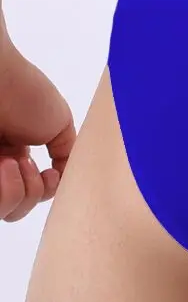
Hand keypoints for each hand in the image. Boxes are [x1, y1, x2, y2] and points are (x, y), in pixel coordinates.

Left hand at [0, 36, 75, 221]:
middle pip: (17, 208)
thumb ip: (67, 153)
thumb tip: (66, 177)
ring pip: (5, 210)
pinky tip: (7, 165)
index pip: (31, 194)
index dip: (44, 192)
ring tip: (13, 163)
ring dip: (19, 193)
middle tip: (28, 166)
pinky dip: (9, 192)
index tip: (49, 172)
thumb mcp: (60, 123)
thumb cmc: (24, 91)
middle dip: (32, 195)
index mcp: (16, 156)